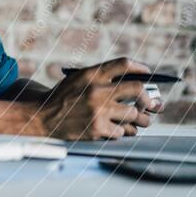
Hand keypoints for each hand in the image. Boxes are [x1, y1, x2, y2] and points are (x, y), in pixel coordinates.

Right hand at [37, 57, 161, 140]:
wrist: (42, 116)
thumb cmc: (63, 97)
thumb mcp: (79, 79)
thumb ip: (102, 78)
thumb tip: (138, 84)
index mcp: (91, 74)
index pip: (124, 64)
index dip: (141, 69)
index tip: (149, 75)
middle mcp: (96, 91)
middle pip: (138, 89)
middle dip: (149, 99)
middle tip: (152, 104)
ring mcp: (98, 111)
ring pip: (135, 114)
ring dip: (141, 119)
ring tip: (141, 120)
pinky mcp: (97, 129)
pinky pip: (122, 132)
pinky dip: (122, 132)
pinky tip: (117, 129)